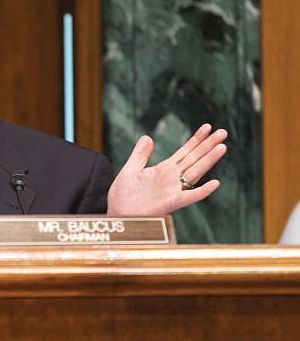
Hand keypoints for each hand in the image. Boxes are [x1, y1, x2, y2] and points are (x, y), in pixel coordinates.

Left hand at [107, 124, 227, 215]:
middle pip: (194, 159)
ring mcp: (173, 191)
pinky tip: (215, 183)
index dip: (196, 139)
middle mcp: (172, 179)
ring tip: (222, 147)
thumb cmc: (123, 196)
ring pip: (196, 173)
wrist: (117, 214)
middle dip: (208, 145)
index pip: (185, 151)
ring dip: (209, 161)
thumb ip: (140, 155)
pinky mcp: (170, 203)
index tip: (208, 127)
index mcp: (164, 170)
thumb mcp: (130, 170)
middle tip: (223, 132)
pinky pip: (189, 197)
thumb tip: (147, 137)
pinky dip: (202, 191)